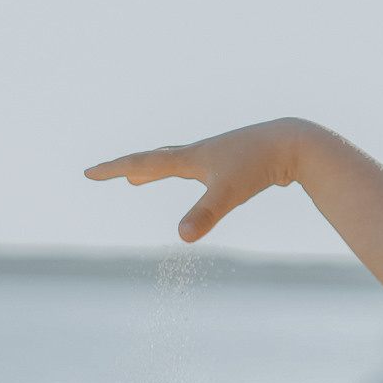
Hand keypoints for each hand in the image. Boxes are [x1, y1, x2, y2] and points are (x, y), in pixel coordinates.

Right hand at [85, 119, 316, 241]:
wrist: (294, 143)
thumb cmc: (260, 166)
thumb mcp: (228, 193)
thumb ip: (204, 215)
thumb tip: (181, 238)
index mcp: (189, 157)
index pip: (141, 162)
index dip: (113, 168)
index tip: (88, 172)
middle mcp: (199, 153)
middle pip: (154, 159)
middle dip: (128, 168)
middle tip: (108, 174)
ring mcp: (217, 156)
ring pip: (176, 162)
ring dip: (153, 169)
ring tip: (140, 178)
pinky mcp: (234, 163)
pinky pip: (200, 169)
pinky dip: (184, 174)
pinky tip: (198, 181)